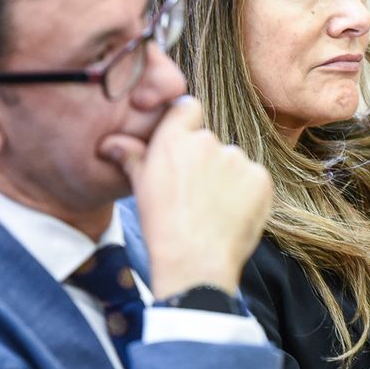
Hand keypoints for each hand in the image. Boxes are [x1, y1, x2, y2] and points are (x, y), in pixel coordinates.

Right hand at [102, 94, 272, 297]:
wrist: (193, 261)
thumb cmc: (162, 226)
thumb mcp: (140, 188)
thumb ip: (131, 156)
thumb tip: (109, 142)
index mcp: (174, 139)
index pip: (187, 107)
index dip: (187, 124)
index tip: (184, 147)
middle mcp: (207, 141)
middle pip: (210, 142)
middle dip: (205, 162)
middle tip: (195, 194)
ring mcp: (237, 159)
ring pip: (232, 161)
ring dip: (227, 178)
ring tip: (213, 209)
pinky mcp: (260, 178)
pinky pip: (253, 179)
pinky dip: (247, 193)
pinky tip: (231, 214)